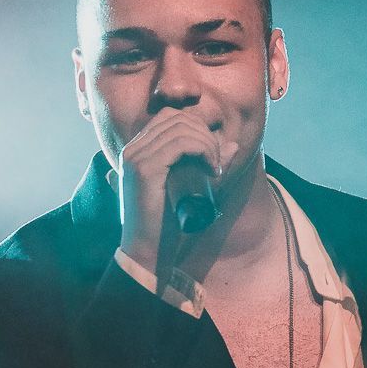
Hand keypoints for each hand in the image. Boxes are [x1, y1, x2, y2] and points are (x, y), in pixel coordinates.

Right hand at [117, 110, 222, 269]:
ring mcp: (136, 157)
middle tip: (216, 162)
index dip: (197, 127)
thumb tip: (234, 145)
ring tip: (215, 168)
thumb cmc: (166, 223)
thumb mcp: (189, 186)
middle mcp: (133, 149)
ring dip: (207, 143)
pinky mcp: (144, 169)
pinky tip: (211, 168)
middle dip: (204, 134)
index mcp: (137, 150)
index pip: (169, 117)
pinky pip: (179, 143)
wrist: (146, 251)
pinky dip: (202, 150)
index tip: (212, 154)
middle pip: (176, 118)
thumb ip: (207, 164)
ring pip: (180, 128)